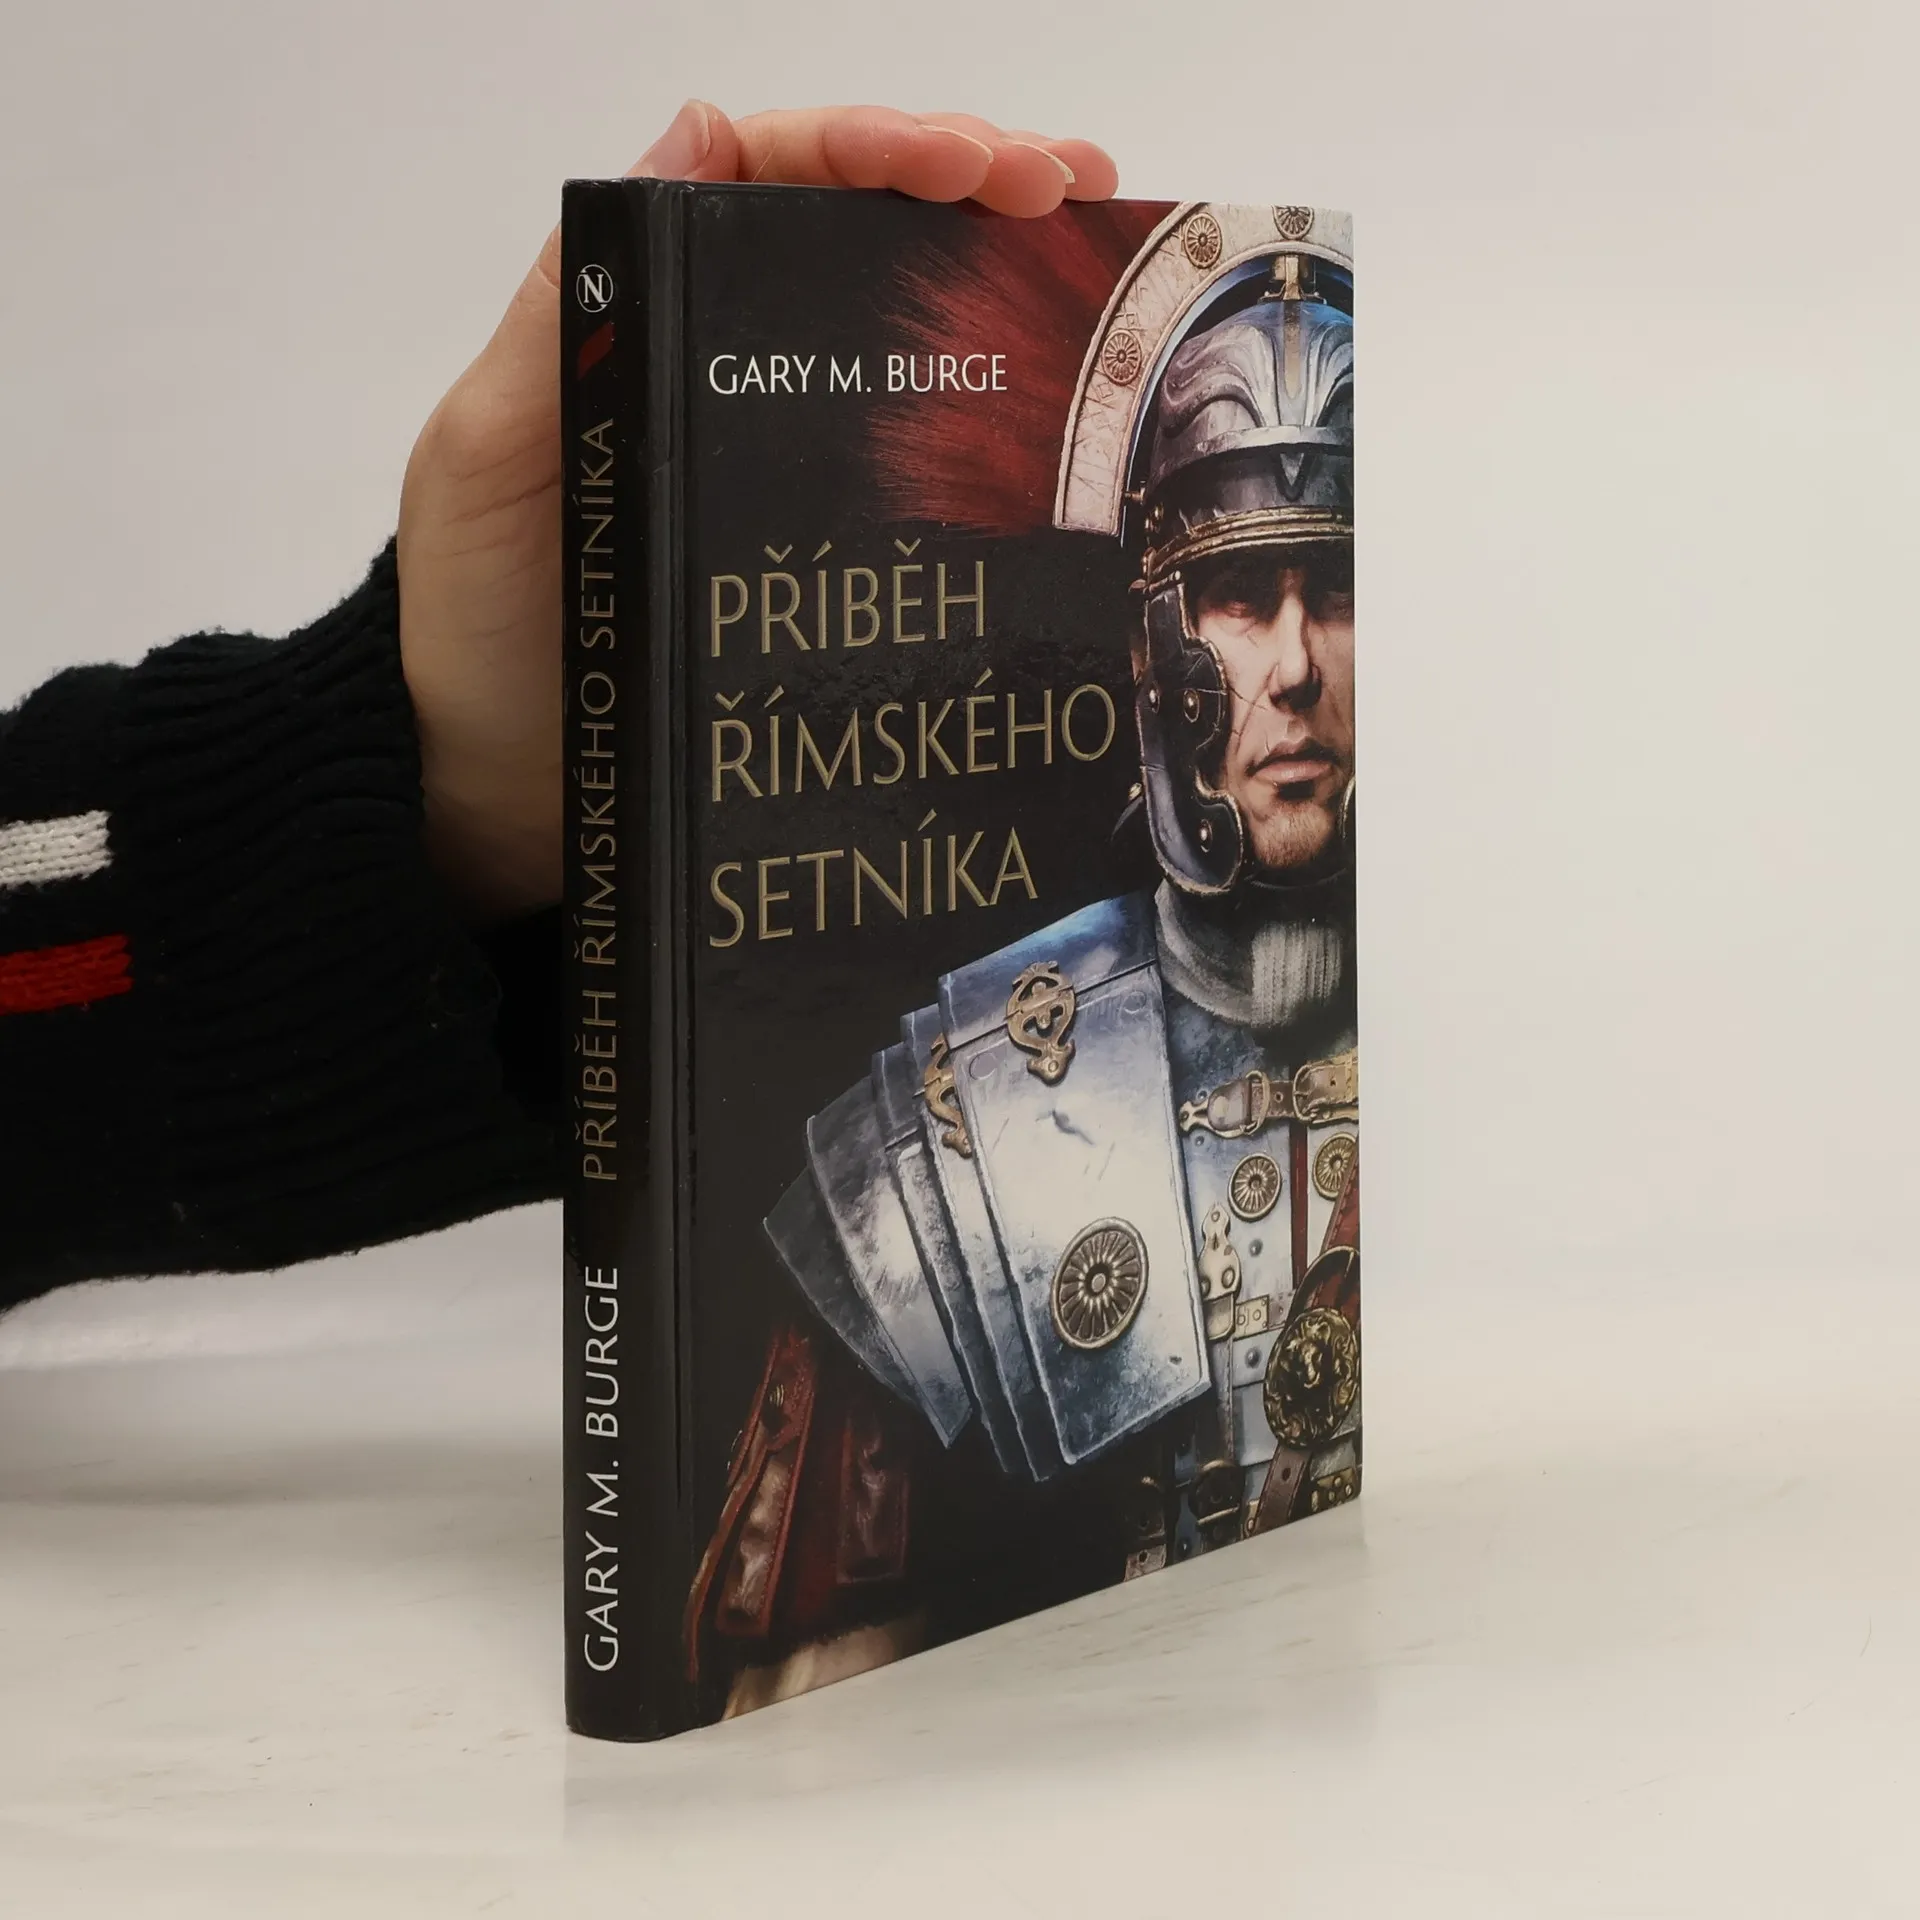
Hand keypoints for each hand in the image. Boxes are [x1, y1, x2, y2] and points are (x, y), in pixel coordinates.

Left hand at [396, 103, 1119, 919]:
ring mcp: (777, 451)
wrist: (500, 784)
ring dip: (998, 273)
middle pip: (857, 231)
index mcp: (644, 313)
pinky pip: (910, 452)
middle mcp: (722, 362)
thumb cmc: (476, 623)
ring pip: (899, 325)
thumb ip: (569, 307)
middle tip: (1075, 185)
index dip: (874, 146)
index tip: (968, 165)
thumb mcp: (492, 449)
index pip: (770, 176)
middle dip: (972, 183)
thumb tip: (697, 134)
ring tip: (1094, 250)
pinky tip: (1059, 397)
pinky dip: (987, 410)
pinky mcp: (815, 540)